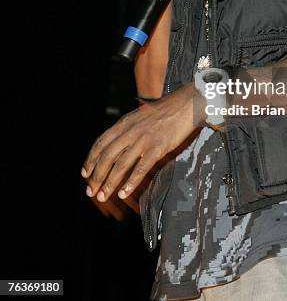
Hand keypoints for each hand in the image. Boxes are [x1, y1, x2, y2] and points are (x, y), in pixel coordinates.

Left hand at [81, 83, 203, 201]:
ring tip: (103, 196)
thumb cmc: (164, 111)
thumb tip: (115, 145)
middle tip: (91, 191)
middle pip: (107, 156)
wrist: (185, 105)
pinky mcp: (157, 148)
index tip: (85, 174)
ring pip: (120, 165)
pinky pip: (140, 168)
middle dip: (96, 176)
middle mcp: (130, 131)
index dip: (90, 159)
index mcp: (124, 123)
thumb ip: (126, 129)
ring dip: (109, 183)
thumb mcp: (139, 116)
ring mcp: (143, 139)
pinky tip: (123, 193)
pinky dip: (130, 183)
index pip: (100, 143)